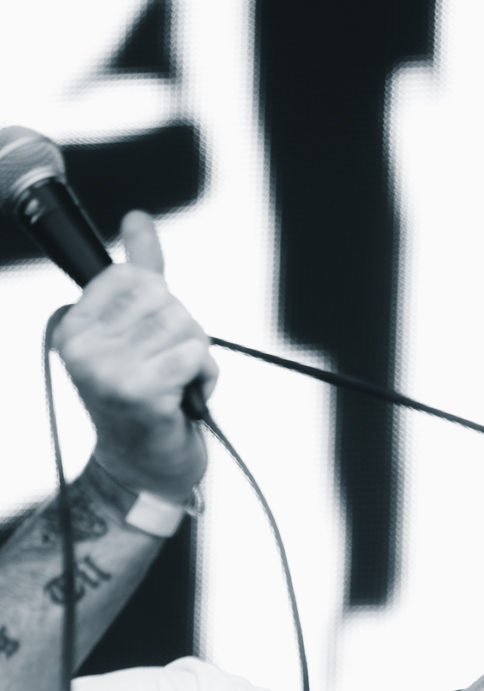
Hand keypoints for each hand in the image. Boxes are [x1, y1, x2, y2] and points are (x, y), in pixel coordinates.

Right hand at [52, 212, 216, 500]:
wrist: (144, 470)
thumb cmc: (143, 400)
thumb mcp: (136, 330)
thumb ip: (139, 273)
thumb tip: (137, 219)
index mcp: (72, 325)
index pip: (134, 277)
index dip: (160, 305)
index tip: (149, 344)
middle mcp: (81, 347)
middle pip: (164, 300)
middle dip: (183, 334)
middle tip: (168, 371)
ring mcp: (107, 371)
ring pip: (184, 327)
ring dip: (195, 359)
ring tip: (176, 387)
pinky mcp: (139, 393)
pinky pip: (195, 356)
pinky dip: (204, 378)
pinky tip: (185, 400)